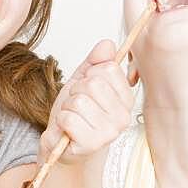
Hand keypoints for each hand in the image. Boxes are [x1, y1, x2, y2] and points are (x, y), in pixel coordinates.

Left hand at [41, 39, 132, 163]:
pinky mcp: (93, 144)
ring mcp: (110, 132)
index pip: (108, 69)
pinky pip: (69, 118)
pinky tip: (67, 130)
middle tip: (76, 106)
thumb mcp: (82, 81)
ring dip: (67, 107)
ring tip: (72, 117)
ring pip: (79, 101)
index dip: (89, 75)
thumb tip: (107, 44)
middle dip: (76, 92)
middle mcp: (123, 116)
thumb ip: (94, 62)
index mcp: (126, 98)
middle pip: (92, 83)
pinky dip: (62, 121)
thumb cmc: (74, 113)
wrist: (62, 144)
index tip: (87, 90)